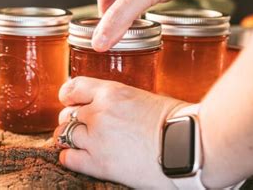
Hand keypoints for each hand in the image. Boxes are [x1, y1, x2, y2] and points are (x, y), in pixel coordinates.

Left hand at [53, 76, 187, 188]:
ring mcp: (96, 138)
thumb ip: (118, 101)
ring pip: (63, 135)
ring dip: (70, 139)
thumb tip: (108, 107)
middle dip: (73, 121)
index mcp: (111, 92)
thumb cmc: (176, 122)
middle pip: (67, 115)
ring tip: (81, 144)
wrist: (189, 147)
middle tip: (83, 128)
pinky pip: (68, 158)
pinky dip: (69, 157)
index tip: (70, 102)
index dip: (69, 97)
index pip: (73, 88)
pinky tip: (79, 157)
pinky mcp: (99, 164)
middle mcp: (99, 112)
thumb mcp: (143, 99)